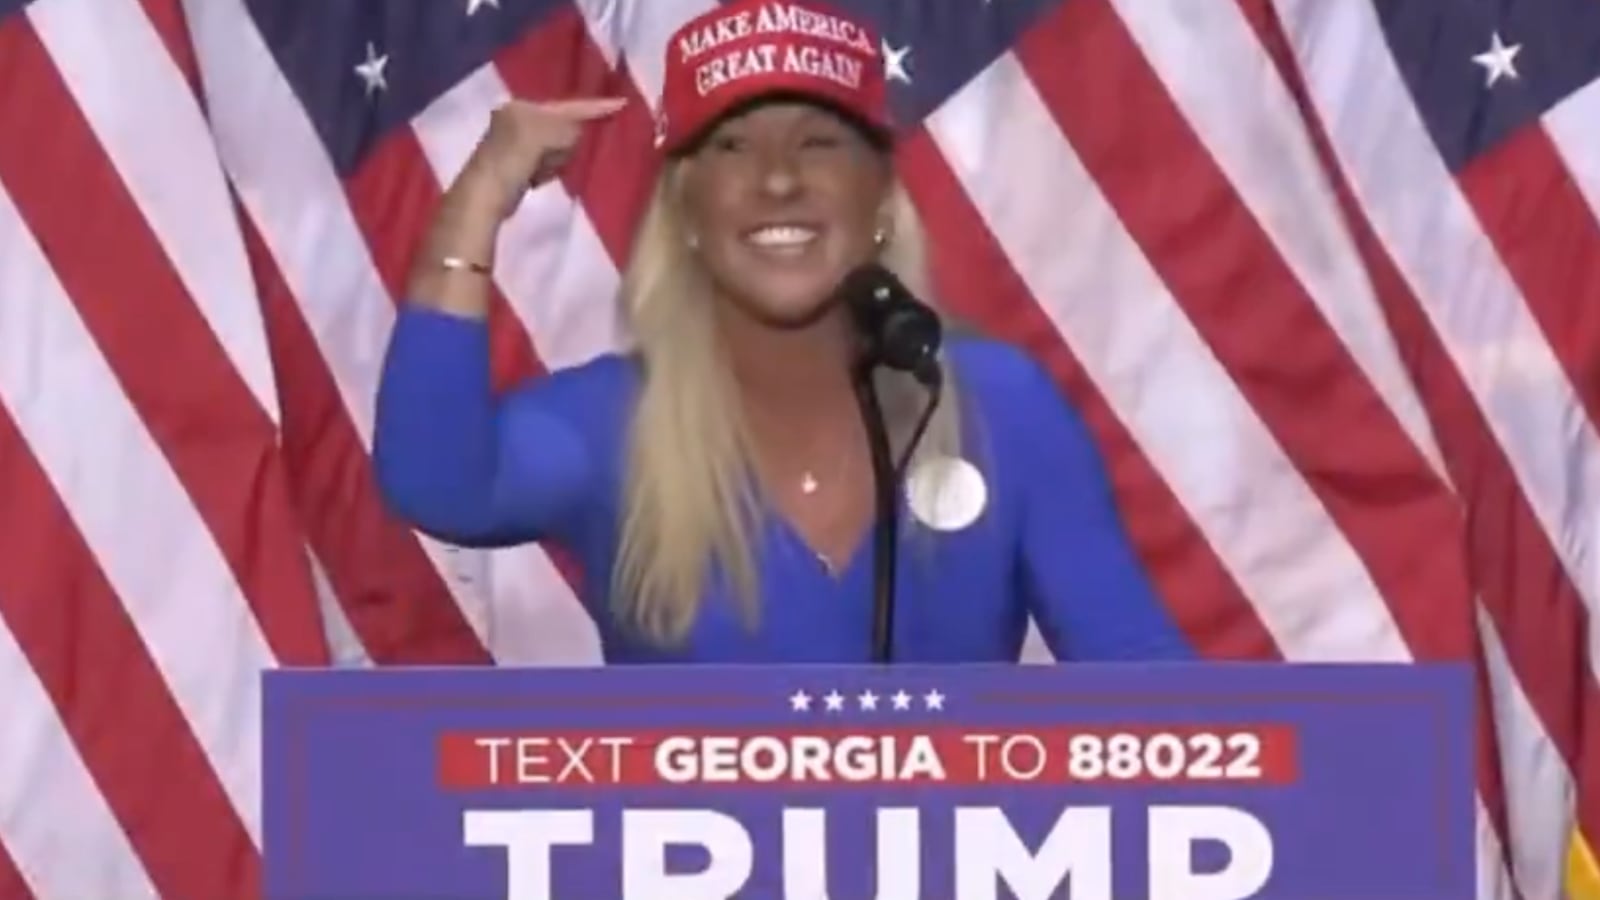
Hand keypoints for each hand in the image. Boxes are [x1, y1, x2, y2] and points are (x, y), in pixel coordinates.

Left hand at [454, 96, 627, 219]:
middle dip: (572, 133)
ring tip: (560, 166)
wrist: (480, 203)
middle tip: (578, 148)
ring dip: (563, 152)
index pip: (563, 105)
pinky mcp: (511, 169)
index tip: (621, 104)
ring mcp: (509, 146)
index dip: (591, 106)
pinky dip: (552, 165)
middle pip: (558, 122)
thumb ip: (562, 127)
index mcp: (518, 109)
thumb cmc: (509, 166)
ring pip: (553, 142)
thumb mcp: (541, 137)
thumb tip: (577, 130)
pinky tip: (549, 176)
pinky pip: (544, 160)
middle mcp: (511, 120)